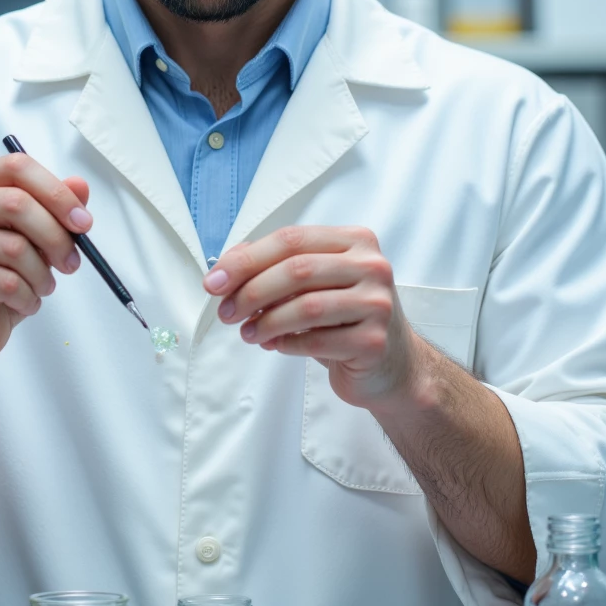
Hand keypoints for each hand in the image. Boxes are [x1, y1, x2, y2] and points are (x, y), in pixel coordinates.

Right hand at [0, 153, 91, 370]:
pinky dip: (28, 297)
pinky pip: (9, 281)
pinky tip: (23, 301)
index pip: (16, 167)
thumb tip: (80, 185)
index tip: (82, 221)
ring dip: (42, 275)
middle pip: (17, 204)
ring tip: (41, 287)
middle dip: (56, 237)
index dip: (56, 192)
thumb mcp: (29, 238)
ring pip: (16, 247)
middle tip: (72, 262)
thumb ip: (52, 208)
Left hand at [203, 225, 426, 409]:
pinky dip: (286, 344)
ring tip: (247, 333)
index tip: (214, 282)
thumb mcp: (312, 285)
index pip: (291, 239)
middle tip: (226, 312)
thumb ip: (274, 267)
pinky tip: (274, 345)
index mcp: (355, 240)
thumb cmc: (344, 320)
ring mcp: (377, 303)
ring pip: (306, 306)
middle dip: (251, 292)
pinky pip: (316, 341)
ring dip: (266, 322)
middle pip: (296, 269)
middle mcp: (371, 266)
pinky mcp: (375, 340)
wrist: (391, 366)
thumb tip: (224, 267)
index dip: (246, 259)